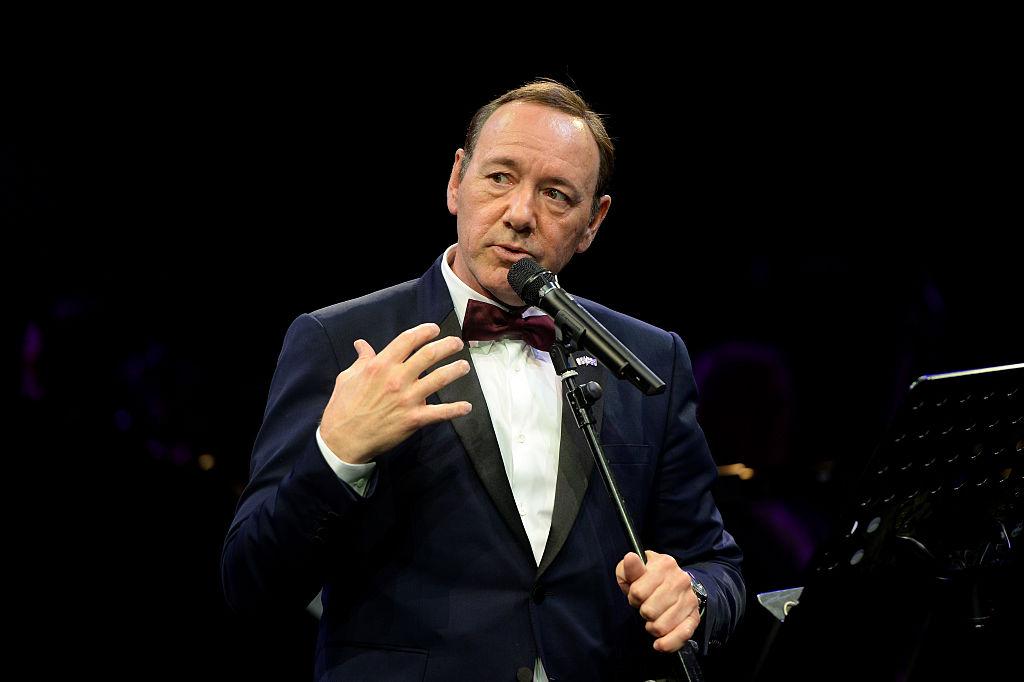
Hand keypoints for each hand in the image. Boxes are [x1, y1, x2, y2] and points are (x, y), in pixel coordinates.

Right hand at [320, 322, 471, 464]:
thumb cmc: (342, 408)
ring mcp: (407, 399)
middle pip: (429, 354)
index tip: (434, 329)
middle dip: (447, 345)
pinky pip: (440, 413)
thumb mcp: (347, 378)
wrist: (343, 440)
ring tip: (465, 366)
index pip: (407, 340)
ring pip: (439, 378)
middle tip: (457, 343)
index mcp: (381, 365)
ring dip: (456, 370)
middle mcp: (397, 378)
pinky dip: (456, 409)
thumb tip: (362, 344)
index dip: (424, 331)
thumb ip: (361, 360)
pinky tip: (467, 407)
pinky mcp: (413, 419)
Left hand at [615, 550, 700, 652]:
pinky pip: (682, 635)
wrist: (673, 584)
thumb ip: (629, 568)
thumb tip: (630, 558)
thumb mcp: (633, 571)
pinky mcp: (695, 616)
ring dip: (652, 626)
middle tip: (646, 606)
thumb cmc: (647, 579)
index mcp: (665, 564)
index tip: (637, 594)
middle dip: (643, 612)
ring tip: (654, 618)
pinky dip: (668, 644)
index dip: (633, 597)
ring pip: (661, 626)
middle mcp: (681, 580)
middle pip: (649, 611)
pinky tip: (659, 643)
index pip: (638, 592)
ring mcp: (689, 599)